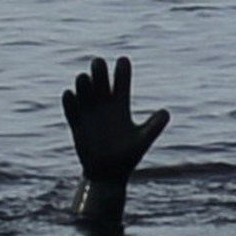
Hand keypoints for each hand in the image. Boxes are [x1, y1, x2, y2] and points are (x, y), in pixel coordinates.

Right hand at [61, 56, 169, 183]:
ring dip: (83, 84)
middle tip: (98, 63)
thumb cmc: (128, 156)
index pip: (122, 82)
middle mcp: (104, 105)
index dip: (122, 70)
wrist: (108, 174)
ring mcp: (89, 113)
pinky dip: (70, 102)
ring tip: (84, 78)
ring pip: (84, 91)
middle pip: (100, 81)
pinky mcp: (77, 124)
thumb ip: (154, 126)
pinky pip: (71, 110)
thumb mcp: (142, 140)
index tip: (123, 60)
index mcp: (121, 105)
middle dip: (98, 70)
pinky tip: (70, 94)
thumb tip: (166, 112)